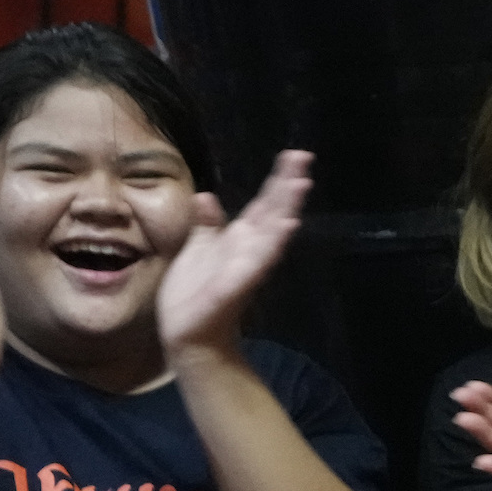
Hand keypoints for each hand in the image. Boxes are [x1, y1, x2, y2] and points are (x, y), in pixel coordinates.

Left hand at [158, 149, 311, 358]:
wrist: (188, 335)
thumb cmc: (192, 294)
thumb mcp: (197, 249)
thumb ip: (207, 224)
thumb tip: (206, 196)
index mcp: (240, 239)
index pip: (264, 204)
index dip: (278, 180)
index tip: (293, 155)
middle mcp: (249, 249)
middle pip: (273, 211)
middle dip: (288, 185)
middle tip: (303, 157)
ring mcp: (246, 267)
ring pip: (271, 232)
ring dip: (287, 208)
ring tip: (300, 184)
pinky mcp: (235, 285)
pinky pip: (256, 263)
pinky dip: (271, 244)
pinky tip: (286, 227)